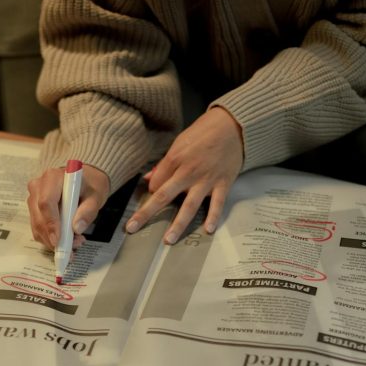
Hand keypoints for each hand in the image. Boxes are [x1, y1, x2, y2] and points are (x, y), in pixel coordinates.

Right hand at [27, 164, 109, 249]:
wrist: (84, 182)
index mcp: (52, 178)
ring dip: (53, 240)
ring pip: (37, 226)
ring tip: (74, 242)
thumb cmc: (89, 186)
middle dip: (53, 237)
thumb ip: (87, 211)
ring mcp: (34, 199)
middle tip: (72, 247)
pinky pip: (38, 228)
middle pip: (39, 217)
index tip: (58, 240)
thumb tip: (76, 228)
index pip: (46, 203)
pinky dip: (50, 238)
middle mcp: (38, 187)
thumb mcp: (95, 197)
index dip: (51, 223)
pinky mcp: (34, 210)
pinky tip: (67, 239)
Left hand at [126, 107, 243, 243]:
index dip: (151, 192)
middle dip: (146, 213)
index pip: (156, 184)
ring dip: (178, 224)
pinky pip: (217, 204)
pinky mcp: (223, 184)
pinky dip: (213, 217)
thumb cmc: (203, 133)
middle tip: (132, 228)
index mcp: (175, 160)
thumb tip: (148, 179)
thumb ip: (164, 164)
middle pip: (163, 197)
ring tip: (169, 240)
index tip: (154, 194)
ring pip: (189, 206)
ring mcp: (206, 180)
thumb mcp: (179, 143)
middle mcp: (188, 172)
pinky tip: (208, 230)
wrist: (233, 125)